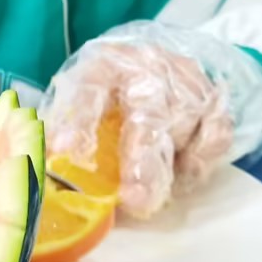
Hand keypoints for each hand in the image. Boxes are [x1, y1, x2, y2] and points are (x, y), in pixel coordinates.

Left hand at [42, 26, 261, 218]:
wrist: (160, 61)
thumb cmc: (110, 91)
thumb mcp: (80, 99)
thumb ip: (66, 130)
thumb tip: (46, 172)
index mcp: (103, 64)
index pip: (89, 90)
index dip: (78, 122)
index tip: (65, 153)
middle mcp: (148, 67)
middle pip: (148, 116)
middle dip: (141, 162)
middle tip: (132, 200)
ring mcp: (186, 83)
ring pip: (183, 132)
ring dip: (165, 172)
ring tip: (146, 200)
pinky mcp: (215, 101)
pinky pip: (213, 140)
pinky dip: (197, 164)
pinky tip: (177, 172)